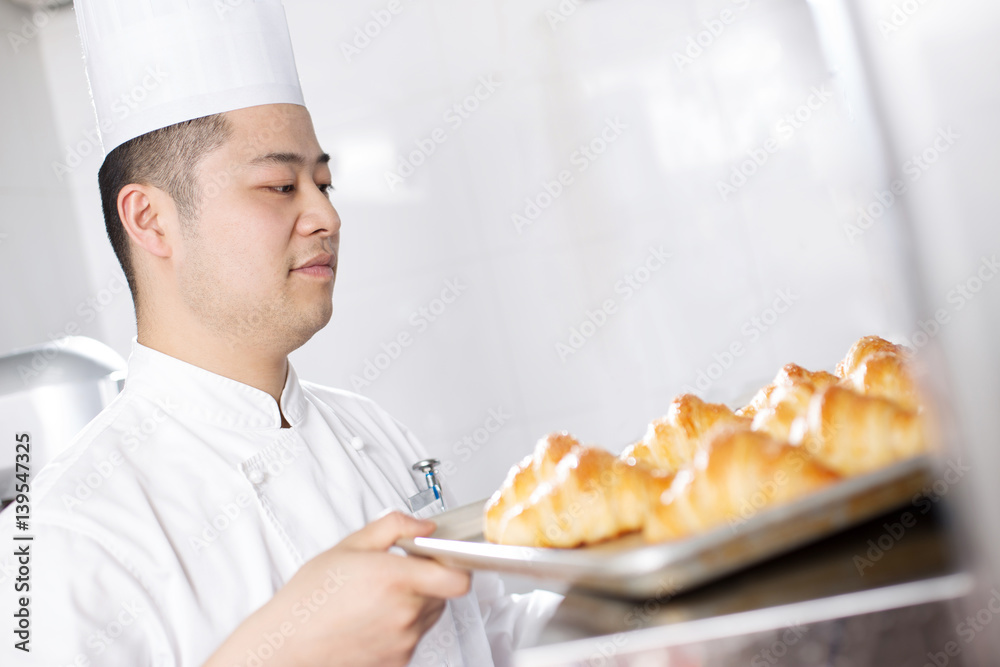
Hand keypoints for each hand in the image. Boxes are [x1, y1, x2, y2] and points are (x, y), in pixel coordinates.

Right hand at [204, 512, 471, 666]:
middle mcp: (405, 614)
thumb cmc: (310, 599)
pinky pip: (412, 639)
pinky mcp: (397, 662)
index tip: (443, 558)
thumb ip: (394, 527)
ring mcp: (403, 642)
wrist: (286, 644)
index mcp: (396, 579)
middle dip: (428, 581)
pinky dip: (400, 628)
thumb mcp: (349, 546)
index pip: (458, 578)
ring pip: (429, 616)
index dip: (455, 565)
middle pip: (444, 594)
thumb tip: (423, 526)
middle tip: (397, 574)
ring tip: (377, 599)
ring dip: (414, 605)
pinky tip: (372, 620)